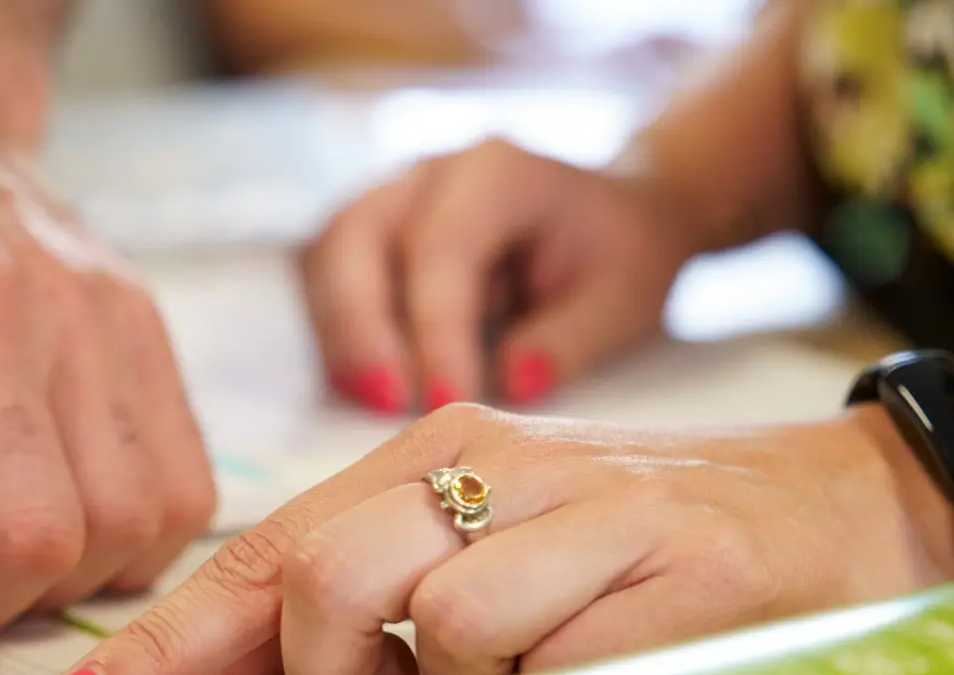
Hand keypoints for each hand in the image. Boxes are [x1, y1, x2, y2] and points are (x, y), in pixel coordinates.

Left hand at [75, 403, 953, 673]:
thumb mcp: (498, 544)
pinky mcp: (670, 568)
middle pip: (327, 577)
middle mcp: (498, 460)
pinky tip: (588, 660)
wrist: (836, 506)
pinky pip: (546, 659)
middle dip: (317, 674)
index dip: (180, 631)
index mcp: (437, 448)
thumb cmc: (642, 544)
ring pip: (439, 625)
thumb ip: (381, 598)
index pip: (272, 541)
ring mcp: (585, 511)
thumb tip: (261, 668)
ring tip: (514, 667)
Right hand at [300, 138, 705, 414]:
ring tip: (379, 401)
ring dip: (343, 331)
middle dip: (361, 325)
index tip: (449, 400)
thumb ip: (569, 340)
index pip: (442, 248)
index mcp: (498, 170)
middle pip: (356, 234)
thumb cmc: (621, 253)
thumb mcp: (623, 300)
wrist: (618, 216)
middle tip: (389, 403)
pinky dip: (343, 330)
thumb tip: (511, 383)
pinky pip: (333, 274)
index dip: (436, 329)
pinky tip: (372, 383)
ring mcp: (394, 193)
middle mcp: (431, 170)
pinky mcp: (375, 230)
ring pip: (330, 252)